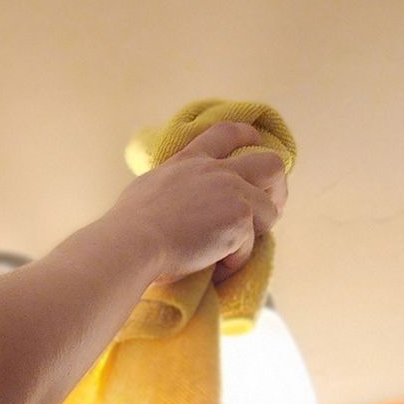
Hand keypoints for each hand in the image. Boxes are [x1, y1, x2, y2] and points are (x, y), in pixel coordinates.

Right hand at [110, 119, 287, 289]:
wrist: (131, 243)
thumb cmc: (126, 227)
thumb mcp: (145, 190)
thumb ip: (166, 187)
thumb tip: (165, 204)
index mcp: (190, 161)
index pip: (226, 133)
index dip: (247, 136)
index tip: (255, 142)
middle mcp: (216, 171)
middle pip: (270, 162)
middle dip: (277, 187)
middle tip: (268, 210)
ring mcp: (232, 193)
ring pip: (270, 208)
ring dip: (258, 232)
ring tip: (238, 251)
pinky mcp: (240, 220)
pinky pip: (249, 246)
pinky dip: (233, 263)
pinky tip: (214, 270)